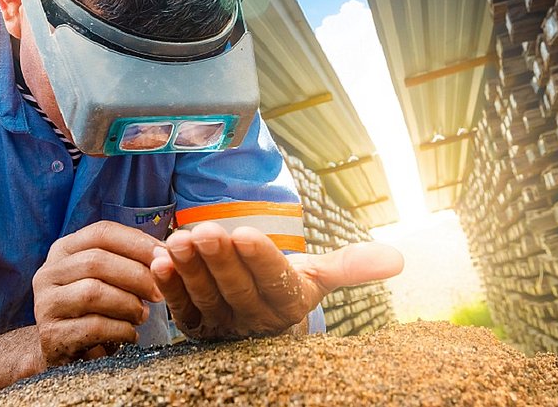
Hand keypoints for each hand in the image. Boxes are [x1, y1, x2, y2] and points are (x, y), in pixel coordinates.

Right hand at [32, 221, 163, 366]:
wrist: (62, 349)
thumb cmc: (94, 308)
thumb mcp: (106, 277)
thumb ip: (129, 260)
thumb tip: (168, 251)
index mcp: (65, 249)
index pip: (101, 232)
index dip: (137, 242)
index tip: (164, 256)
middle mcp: (49, 271)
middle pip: (97, 261)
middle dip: (137, 275)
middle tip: (159, 292)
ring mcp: (46, 303)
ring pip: (93, 292)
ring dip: (128, 304)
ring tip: (143, 315)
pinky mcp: (50, 334)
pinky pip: (92, 326)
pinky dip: (120, 330)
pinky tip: (131, 334)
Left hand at [150, 222, 402, 339]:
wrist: (257, 319)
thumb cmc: (287, 286)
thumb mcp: (318, 275)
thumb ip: (351, 265)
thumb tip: (398, 260)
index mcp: (288, 305)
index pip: (274, 281)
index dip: (259, 258)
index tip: (244, 231)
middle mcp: (254, 321)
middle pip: (236, 290)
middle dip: (220, 260)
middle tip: (205, 231)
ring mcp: (221, 326)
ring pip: (205, 297)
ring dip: (190, 269)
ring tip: (178, 240)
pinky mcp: (194, 326)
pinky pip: (179, 307)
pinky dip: (169, 285)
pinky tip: (158, 261)